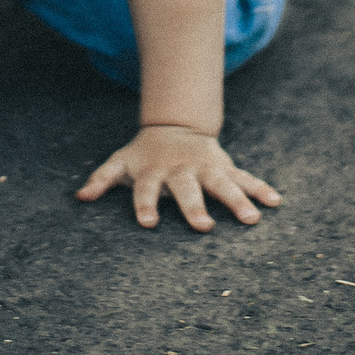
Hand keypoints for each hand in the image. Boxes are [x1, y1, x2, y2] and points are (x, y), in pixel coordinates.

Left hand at [75, 125, 280, 230]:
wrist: (174, 126)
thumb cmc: (144, 154)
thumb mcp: (120, 162)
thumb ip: (101, 179)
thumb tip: (79, 197)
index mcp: (153, 172)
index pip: (146, 190)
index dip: (145, 205)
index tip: (148, 223)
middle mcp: (181, 170)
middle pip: (187, 189)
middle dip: (195, 207)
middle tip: (203, 227)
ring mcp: (205, 167)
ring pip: (223, 184)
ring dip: (237, 200)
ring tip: (251, 219)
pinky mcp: (225, 166)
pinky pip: (245, 177)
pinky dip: (260, 188)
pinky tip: (275, 202)